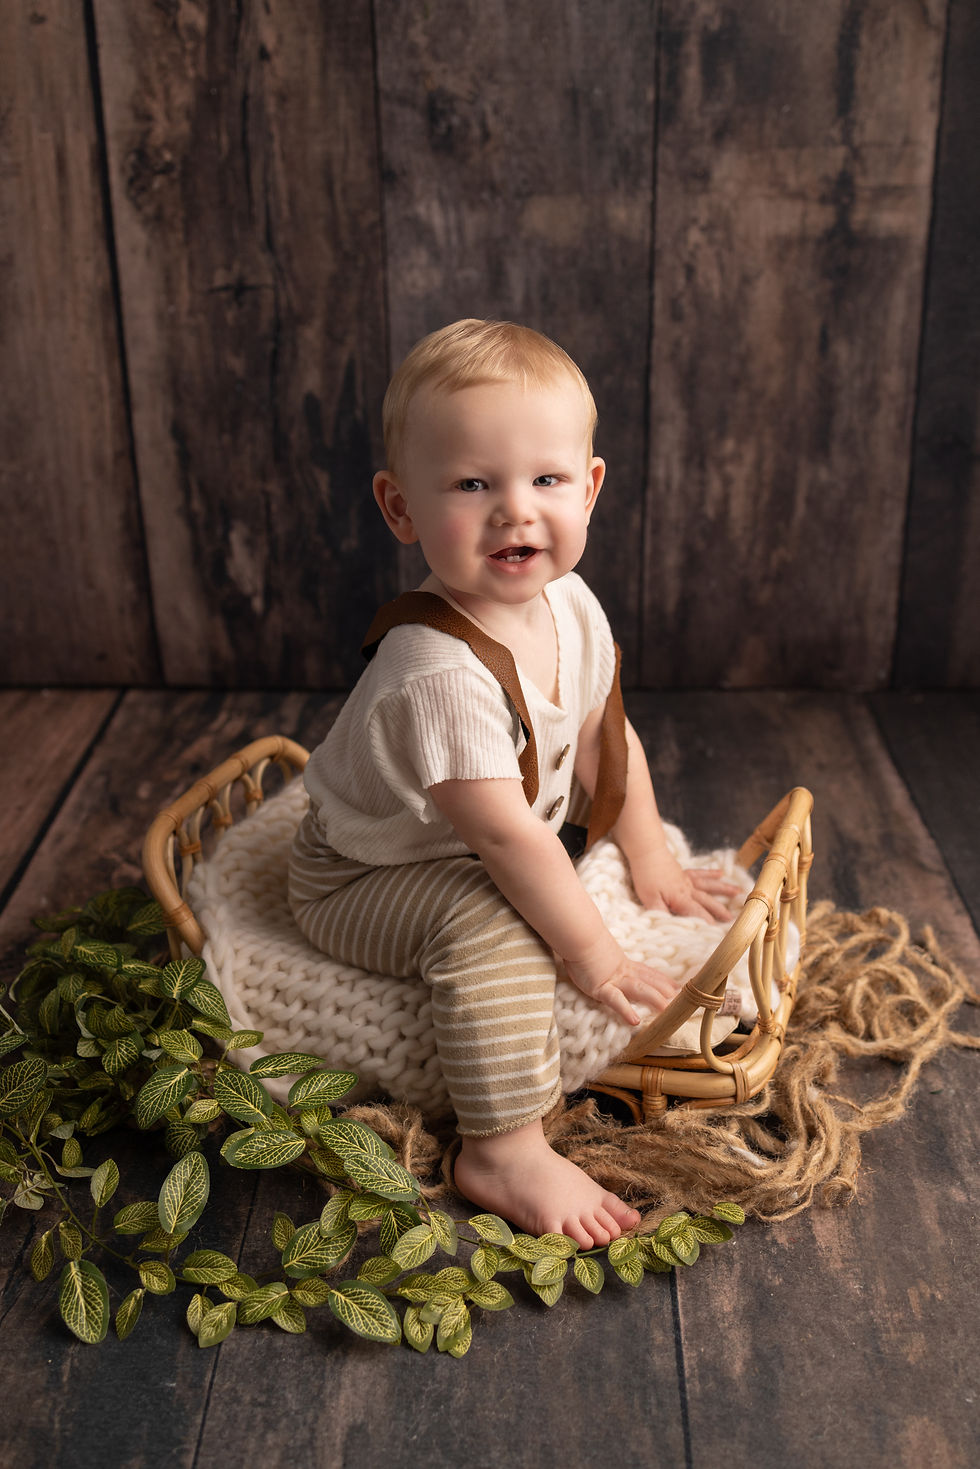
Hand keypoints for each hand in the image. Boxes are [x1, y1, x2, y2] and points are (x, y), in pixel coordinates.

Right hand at [561, 930, 682, 1026]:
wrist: (577, 933)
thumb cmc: (582, 938)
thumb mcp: (596, 948)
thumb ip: (601, 953)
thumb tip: (599, 953)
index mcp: (622, 962)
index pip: (646, 971)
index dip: (661, 979)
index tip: (676, 985)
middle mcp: (622, 971)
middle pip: (648, 981)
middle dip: (664, 990)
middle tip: (682, 998)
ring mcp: (613, 979)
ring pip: (639, 989)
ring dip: (654, 999)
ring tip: (667, 1009)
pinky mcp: (601, 987)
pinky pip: (615, 1000)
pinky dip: (626, 1010)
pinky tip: (634, 1021)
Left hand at [629, 847, 740, 922]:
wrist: (646, 852)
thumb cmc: (646, 876)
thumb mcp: (649, 899)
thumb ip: (660, 913)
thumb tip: (668, 927)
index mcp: (681, 898)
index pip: (697, 914)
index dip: (707, 923)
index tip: (718, 932)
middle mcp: (688, 889)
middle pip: (707, 901)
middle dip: (720, 911)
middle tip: (733, 919)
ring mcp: (687, 879)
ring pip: (708, 886)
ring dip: (723, 889)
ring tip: (738, 892)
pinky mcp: (683, 872)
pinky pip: (700, 873)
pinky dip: (710, 874)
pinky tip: (721, 873)